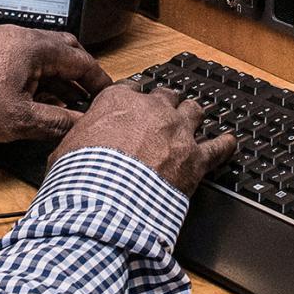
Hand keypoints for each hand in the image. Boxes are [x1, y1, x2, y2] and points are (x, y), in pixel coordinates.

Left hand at [0, 24, 111, 143]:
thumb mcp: (18, 119)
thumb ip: (54, 122)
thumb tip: (77, 125)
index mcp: (34, 46)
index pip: (81, 59)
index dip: (98, 80)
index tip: (106, 93)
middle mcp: (19, 35)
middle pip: (63, 50)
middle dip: (78, 75)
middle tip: (86, 96)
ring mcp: (1, 39)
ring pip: (40, 55)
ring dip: (54, 77)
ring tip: (58, 104)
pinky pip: (20, 57)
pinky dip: (33, 75)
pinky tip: (28, 97)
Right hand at [50, 82, 237, 194]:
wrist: (105, 203)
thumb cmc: (82, 176)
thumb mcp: (65, 149)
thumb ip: (78, 138)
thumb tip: (71, 146)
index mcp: (118, 101)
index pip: (130, 90)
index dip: (132, 101)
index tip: (132, 109)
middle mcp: (151, 110)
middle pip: (166, 96)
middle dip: (164, 105)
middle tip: (162, 116)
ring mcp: (176, 132)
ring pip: (194, 111)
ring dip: (193, 117)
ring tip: (194, 121)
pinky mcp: (195, 159)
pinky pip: (219, 147)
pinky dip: (225, 145)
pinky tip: (229, 144)